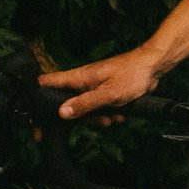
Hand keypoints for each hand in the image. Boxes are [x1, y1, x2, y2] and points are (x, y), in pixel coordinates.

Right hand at [41, 47, 165, 121]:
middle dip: (78, 118)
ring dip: (96, 117)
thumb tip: (62, 113)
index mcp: (77, 77)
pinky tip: (118, 115)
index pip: (46, 84)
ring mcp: (91, 87)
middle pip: (65, 104)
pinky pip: (96, 108)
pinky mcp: (102, 93)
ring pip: (83, 109)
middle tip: (95, 121)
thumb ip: (85, 104)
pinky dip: (106, 114)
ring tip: (112, 118)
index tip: (37, 120)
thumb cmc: (132, 74)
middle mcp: (81, 82)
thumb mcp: (108, 94)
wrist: (152, 68)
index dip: (37, 100)